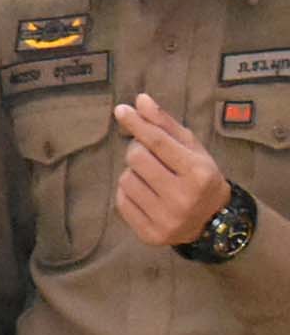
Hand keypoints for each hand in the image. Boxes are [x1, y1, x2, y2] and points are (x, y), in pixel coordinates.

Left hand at [113, 96, 236, 249]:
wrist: (213, 221)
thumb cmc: (199, 176)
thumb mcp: (191, 148)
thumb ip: (165, 124)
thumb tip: (140, 100)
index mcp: (198, 173)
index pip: (158, 142)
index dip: (137, 124)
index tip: (121, 110)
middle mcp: (183, 197)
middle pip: (136, 159)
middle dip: (137, 150)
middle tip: (148, 154)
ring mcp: (165, 218)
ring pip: (125, 180)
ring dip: (132, 173)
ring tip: (151, 177)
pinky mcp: (150, 234)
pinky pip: (121, 201)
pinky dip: (128, 192)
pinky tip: (146, 194)